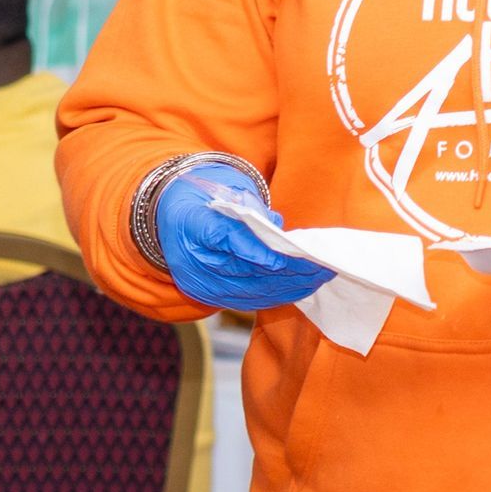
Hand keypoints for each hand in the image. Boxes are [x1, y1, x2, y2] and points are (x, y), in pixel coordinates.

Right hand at [156, 170, 334, 312]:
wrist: (169, 224)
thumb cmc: (198, 202)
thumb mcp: (217, 191)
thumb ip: (247, 206)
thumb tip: (275, 224)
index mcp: (190, 228)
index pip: (227, 240)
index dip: (259, 251)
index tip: (288, 253)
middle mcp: (195, 265)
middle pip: (246, 272)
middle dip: (288, 269)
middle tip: (321, 262)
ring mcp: (206, 288)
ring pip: (255, 291)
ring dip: (292, 285)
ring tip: (321, 274)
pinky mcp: (218, 299)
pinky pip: (255, 300)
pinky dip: (283, 293)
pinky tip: (306, 285)